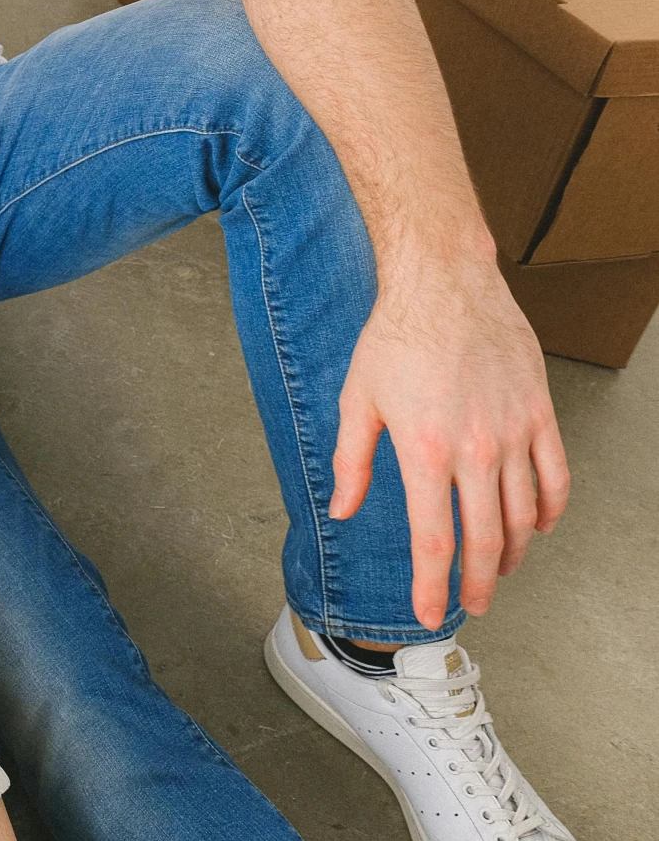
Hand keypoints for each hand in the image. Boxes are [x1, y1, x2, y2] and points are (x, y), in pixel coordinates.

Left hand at [330, 253, 568, 630]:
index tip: (430, 612)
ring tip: (500, 569)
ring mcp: (514, 434)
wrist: (443, 285)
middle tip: (474, 606)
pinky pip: (556, 476)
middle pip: (485, 539)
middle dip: (479, 582)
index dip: (433, 585)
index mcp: (424, 452)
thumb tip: (343, 510)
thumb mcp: (357, 401)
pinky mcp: (539, 414)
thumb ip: (352, 463)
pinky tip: (539, 526)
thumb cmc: (394, 338)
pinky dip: (551, 510)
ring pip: (526, 515)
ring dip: (514, 551)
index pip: (434, 540)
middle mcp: (475, 451)